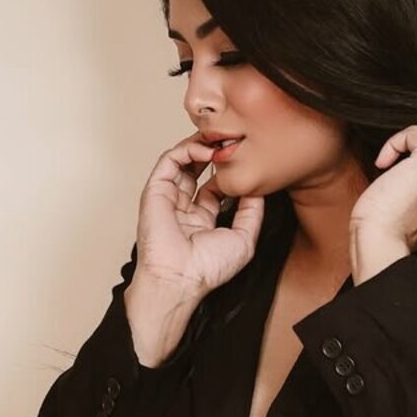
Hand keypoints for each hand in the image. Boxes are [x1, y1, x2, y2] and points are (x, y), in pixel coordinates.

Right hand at [134, 132, 265, 299]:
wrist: (180, 278)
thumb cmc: (208, 268)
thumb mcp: (244, 238)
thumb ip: (252, 213)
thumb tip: (260, 190)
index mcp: (202, 220)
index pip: (215, 187)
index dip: (228, 172)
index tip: (245, 161)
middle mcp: (184, 208)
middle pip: (197, 169)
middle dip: (214, 152)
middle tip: (231, 139)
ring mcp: (169, 198)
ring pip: (183, 160)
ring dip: (201, 145)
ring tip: (220, 138)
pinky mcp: (156, 190)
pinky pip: (170, 161)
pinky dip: (187, 149)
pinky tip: (206, 149)